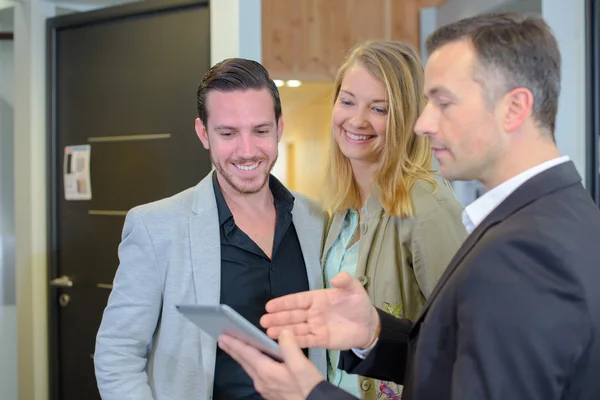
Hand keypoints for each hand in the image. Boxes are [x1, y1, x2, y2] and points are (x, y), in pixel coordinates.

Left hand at [218, 330, 323, 399]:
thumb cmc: (308, 386)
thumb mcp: (301, 365)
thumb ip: (290, 346)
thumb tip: (283, 332)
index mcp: (266, 371)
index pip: (246, 354)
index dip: (234, 343)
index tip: (223, 336)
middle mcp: (261, 380)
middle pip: (244, 362)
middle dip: (233, 349)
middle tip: (222, 340)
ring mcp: (265, 387)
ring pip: (249, 368)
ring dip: (240, 356)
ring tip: (234, 347)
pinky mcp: (270, 391)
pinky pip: (255, 374)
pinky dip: (250, 363)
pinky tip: (253, 361)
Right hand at [260, 272, 379, 349]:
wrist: (368, 325)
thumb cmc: (358, 304)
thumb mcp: (354, 289)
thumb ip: (345, 281)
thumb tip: (335, 278)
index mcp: (317, 298)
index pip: (297, 300)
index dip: (284, 303)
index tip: (269, 305)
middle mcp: (313, 312)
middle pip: (292, 315)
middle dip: (278, 318)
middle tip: (263, 321)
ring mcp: (316, 327)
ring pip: (296, 328)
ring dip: (283, 330)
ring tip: (268, 332)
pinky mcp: (321, 340)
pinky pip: (306, 341)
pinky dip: (295, 342)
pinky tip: (284, 343)